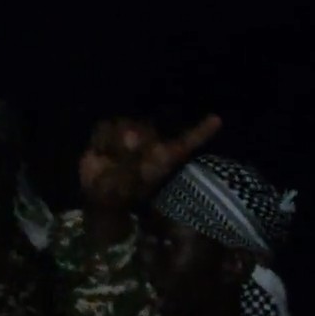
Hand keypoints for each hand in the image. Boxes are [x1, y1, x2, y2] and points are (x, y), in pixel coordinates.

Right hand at [77, 115, 221, 211]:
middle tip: (129, 153)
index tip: (216, 120)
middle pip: (146, 129)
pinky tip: (101, 154)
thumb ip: (132, 164)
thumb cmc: (121, 194)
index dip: (201, 132)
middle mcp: (150, 144)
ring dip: (116, 143)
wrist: (98, 195)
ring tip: (112, 160)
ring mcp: (130, 136)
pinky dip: (101, 142)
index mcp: (163, 158)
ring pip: (124, 125)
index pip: (185, 142)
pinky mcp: (109, 133)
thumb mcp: (129, 186)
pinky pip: (105, 128)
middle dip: (137, 140)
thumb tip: (131, 137)